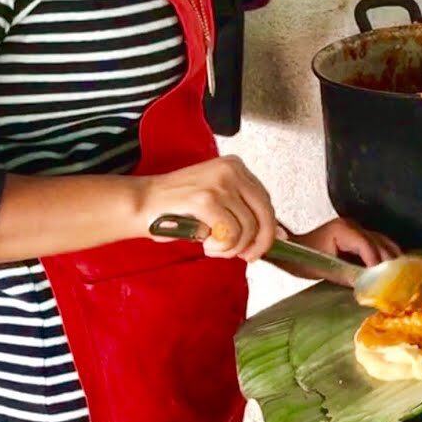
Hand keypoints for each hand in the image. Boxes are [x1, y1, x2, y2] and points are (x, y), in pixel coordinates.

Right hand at [136, 155, 275, 260]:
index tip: (258, 247)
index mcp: (235, 167)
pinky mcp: (206, 199)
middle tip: (243, 255)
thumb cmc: (176, 207)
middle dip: (257, 242)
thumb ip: (246, 215)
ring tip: (213, 246)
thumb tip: (280, 234)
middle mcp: (231, 170)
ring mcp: (219, 183)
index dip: (267, 230)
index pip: (266, 202)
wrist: (141, 203)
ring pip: (248, 228)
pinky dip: (221, 247)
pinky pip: (231, 234)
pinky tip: (206, 243)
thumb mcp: (217, 204)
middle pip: (265, 214)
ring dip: (232, 247)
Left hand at [276, 218, 400, 281]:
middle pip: (379, 242)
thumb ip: (345, 276)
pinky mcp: (359, 235)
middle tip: (398, 280)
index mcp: (342, 230)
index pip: (366, 245)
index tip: (384, 279)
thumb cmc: (303, 259)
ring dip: (391, 258)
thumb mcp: (323, 269)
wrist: (293, 251)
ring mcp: (357, 228)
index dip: (377, 262)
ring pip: (382, 241)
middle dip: (389, 261)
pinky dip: (386, 255)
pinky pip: (378, 243)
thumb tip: (366, 286)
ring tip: (400, 276)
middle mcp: (353, 226)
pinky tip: (392, 269)